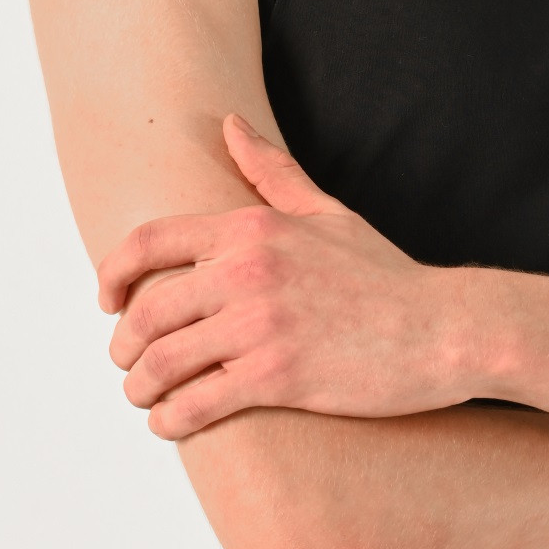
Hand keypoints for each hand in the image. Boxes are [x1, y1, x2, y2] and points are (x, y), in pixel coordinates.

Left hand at [97, 116, 471, 439]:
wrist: (441, 329)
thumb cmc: (382, 276)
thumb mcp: (325, 212)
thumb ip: (271, 172)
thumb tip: (230, 124)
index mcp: (253, 227)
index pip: (150, 242)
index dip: (112, 274)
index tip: (106, 301)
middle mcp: (248, 270)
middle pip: (146, 311)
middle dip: (124, 346)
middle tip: (128, 364)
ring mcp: (261, 325)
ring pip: (162, 364)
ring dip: (141, 389)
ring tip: (146, 398)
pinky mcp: (277, 376)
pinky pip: (195, 406)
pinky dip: (171, 421)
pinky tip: (174, 423)